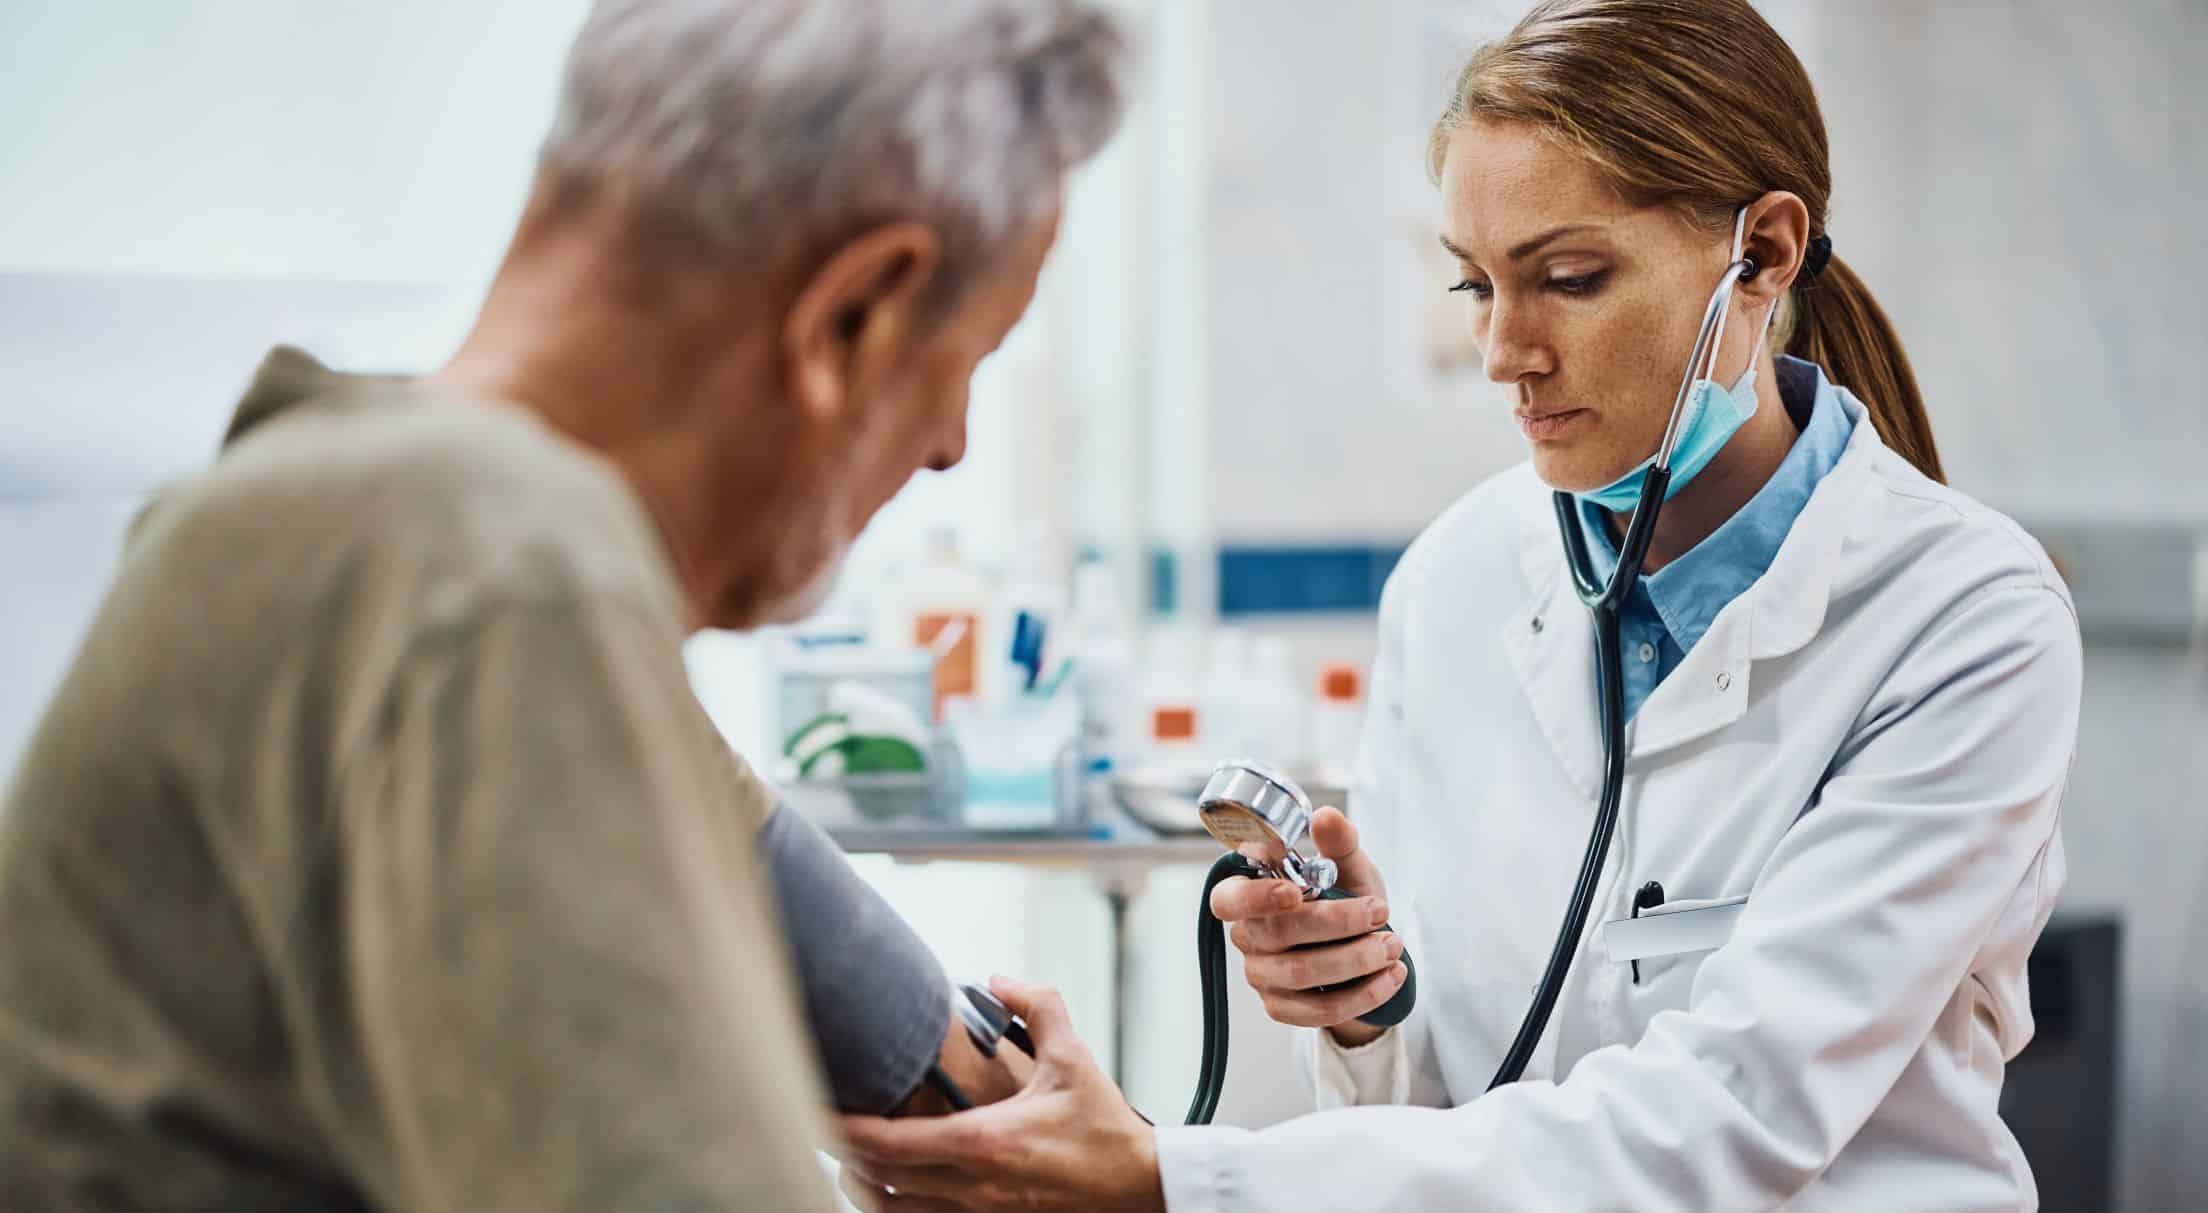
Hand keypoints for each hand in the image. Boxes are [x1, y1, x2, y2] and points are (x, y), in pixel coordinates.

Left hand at [836, 976, 1162, 1212]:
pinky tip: (885, 1186)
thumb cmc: (1105, 1128)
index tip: (815, 1106)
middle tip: (816, 1117)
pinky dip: (892, 1205)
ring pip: (891, 1209)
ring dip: (860, 1182)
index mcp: (983, 1141)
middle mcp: (971, 1185)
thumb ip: (1038, 1005)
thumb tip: (997, 978)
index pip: (888, 1142)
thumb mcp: (1074, 1058)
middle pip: (876, 1176)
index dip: (842, 1126)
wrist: (1141, 1186)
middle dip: (839, 1149)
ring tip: (844, 1153)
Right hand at [1209, 805, 1406, 1046]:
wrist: (1364, 951)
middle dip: (1337, 923)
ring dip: (1355, 960)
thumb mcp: (1349, 868)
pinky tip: (1391, 977)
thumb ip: (1338, 843)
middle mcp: (1247, 936)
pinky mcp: (1282, 1008)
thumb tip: (1325, 817)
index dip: (1256, 897)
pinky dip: (1363, 993)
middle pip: (1279, 934)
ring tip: (1393, 946)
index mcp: (1249, 895)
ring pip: (1302, 973)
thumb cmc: (1346, 900)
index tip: (1295, 891)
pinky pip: (1320, 1009)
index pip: (1228, 899)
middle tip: (1381, 912)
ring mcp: (1261, 976)